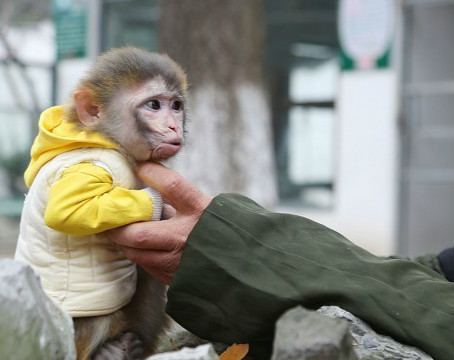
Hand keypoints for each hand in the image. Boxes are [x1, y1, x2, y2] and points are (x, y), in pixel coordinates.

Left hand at [107, 163, 211, 283]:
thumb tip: (149, 184)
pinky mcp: (174, 277)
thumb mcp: (204, 206)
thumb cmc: (219, 229)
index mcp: (200, 210)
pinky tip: (141, 246)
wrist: (241, 263)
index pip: (172, 185)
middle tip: (111, 216)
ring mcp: (179, 260)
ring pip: (136, 252)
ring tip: (121, 230)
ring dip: (125, 241)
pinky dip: (139, 254)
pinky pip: (146, 265)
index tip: (140, 167)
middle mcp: (187, 235)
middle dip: (119, 226)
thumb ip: (179, 199)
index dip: (152, 173)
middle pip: (140, 232)